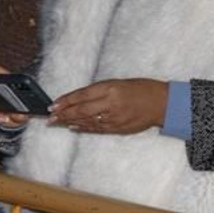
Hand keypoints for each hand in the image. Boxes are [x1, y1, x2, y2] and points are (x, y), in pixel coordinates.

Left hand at [50, 79, 167, 133]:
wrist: (163, 104)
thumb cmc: (143, 89)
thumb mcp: (120, 83)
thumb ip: (101, 90)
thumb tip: (80, 98)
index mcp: (112, 88)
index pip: (82, 95)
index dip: (66, 100)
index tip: (54, 104)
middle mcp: (111, 103)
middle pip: (81, 110)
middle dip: (63, 114)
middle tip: (50, 116)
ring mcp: (115, 117)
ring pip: (87, 121)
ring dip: (70, 122)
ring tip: (57, 122)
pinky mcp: (118, 128)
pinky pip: (97, 129)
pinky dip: (84, 128)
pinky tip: (74, 127)